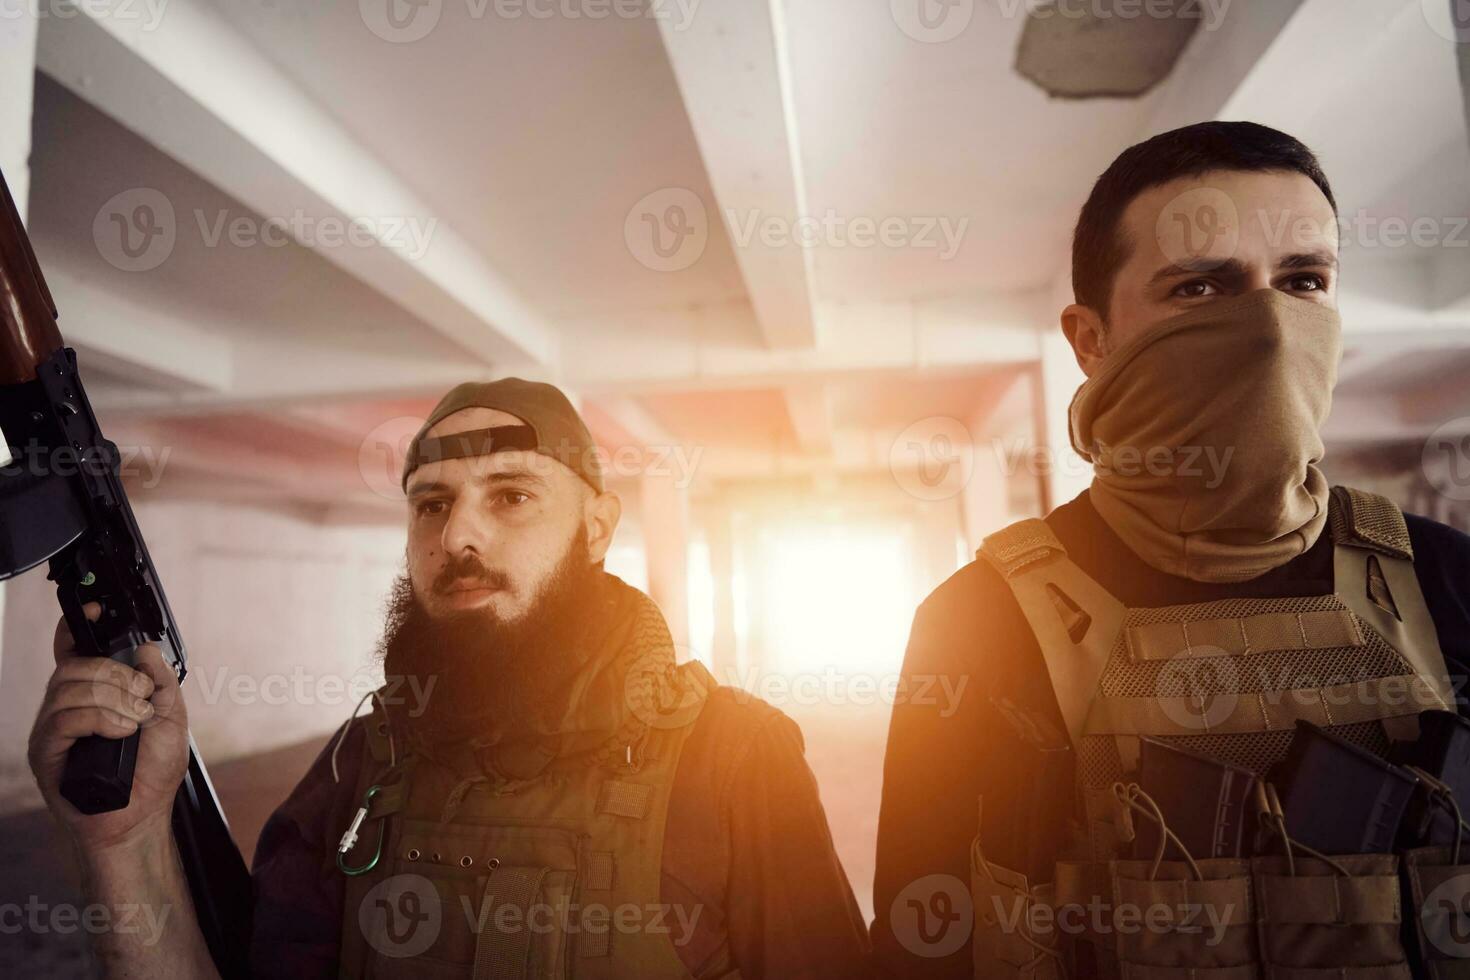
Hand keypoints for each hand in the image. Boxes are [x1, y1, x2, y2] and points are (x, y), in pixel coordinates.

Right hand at [28, 603, 189, 852]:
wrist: (140, 819)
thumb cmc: (152, 774)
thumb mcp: (170, 717)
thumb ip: (160, 681)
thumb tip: (145, 648)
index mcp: (95, 694)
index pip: (74, 651)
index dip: (78, 627)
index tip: (94, 609)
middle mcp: (68, 706)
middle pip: (75, 664)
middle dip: (116, 674)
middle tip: (142, 698)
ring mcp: (54, 728)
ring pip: (69, 687)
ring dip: (112, 698)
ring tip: (135, 721)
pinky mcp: (47, 751)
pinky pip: (63, 718)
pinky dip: (98, 718)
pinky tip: (120, 732)